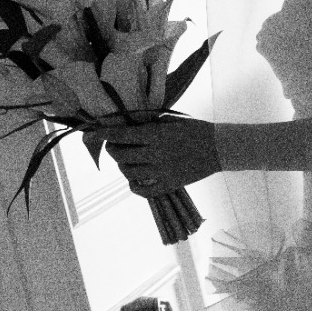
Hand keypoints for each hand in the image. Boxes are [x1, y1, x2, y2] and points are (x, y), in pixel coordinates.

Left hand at [105, 115, 219, 194]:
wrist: (219, 148)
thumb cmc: (195, 129)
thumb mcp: (171, 119)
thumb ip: (149, 122)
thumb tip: (126, 123)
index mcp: (155, 135)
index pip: (121, 135)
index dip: (103, 134)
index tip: (93, 133)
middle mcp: (155, 154)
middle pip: (120, 155)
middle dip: (112, 150)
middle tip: (115, 146)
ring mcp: (161, 172)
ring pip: (128, 173)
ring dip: (122, 166)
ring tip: (127, 161)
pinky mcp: (168, 185)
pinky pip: (141, 190)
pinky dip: (133, 186)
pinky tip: (134, 180)